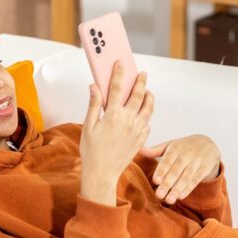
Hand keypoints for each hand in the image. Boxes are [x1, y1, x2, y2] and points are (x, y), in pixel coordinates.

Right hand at [79, 60, 153, 205]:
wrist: (102, 173)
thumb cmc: (92, 151)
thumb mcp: (88, 126)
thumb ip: (93, 105)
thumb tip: (94, 87)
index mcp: (112, 115)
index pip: (116, 88)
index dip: (119, 74)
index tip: (121, 64)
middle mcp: (127, 120)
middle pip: (137, 95)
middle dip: (140, 81)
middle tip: (142, 73)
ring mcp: (137, 130)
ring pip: (148, 108)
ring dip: (149, 97)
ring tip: (147, 91)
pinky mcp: (141, 139)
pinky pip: (147, 123)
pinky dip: (146, 115)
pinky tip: (143, 113)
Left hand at [139, 135, 220, 204]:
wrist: (208, 144)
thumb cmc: (183, 147)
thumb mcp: (171, 145)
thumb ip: (155, 150)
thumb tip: (139, 150)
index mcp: (175, 149)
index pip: (167, 161)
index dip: (162, 171)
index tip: (155, 181)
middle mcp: (186, 155)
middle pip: (176, 171)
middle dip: (167, 184)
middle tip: (159, 195)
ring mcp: (196, 162)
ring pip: (186, 177)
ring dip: (177, 189)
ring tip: (169, 200)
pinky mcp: (204, 169)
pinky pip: (195, 180)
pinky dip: (188, 188)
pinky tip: (181, 196)